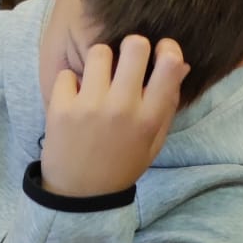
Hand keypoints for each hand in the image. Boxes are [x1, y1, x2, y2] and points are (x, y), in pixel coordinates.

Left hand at [41, 36, 188, 199]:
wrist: (79, 197)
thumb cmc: (120, 166)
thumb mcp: (151, 143)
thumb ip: (167, 105)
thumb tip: (181, 64)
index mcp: (148, 119)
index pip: (170, 64)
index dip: (167, 49)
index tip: (159, 53)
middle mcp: (122, 109)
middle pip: (135, 45)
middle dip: (132, 47)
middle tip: (125, 62)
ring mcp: (90, 107)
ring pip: (99, 51)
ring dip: (99, 62)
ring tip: (96, 81)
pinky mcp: (62, 109)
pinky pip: (67, 73)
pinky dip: (70, 84)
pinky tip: (74, 100)